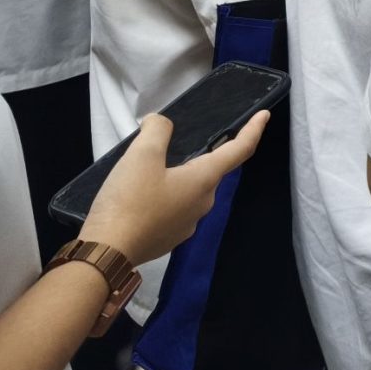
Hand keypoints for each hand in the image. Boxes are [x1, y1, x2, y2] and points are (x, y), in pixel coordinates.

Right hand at [79, 111, 268, 266]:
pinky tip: (140, 196)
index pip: (239, 150)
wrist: (106, 254)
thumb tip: (159, 123)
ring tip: (147, 171)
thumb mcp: (141, 155)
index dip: (253, 130)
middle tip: (172, 146)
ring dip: (177, 178)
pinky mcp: (167, 240)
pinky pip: (172, 210)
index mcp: (204, 181)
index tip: (264, 115)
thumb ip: (156, 131)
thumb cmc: (129, 201)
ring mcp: (186, 226)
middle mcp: (203, 204)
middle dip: (198, 156)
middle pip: (209, 171)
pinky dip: (163, 198)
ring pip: (189, 192)